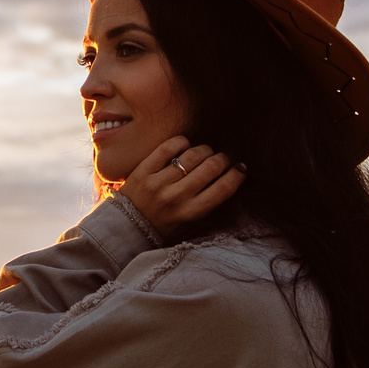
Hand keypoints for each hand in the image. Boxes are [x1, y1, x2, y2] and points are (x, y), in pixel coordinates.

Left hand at [120, 136, 244, 240]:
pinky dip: (182, 142)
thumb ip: (209, 201)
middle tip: (222, 159)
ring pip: (193, 154)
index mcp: (190, 213)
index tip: (240, 168)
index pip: (223, 189)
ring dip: (205, 150)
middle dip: (223, 159)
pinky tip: (185, 147)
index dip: (237, 174)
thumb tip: (233, 175)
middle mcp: (175, 198)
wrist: (127, 225)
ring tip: (205, 153)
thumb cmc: (165, 223)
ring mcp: (158, 183)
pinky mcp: (144, 170)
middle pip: (211, 167)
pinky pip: (169, 146)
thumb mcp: (190, 220)